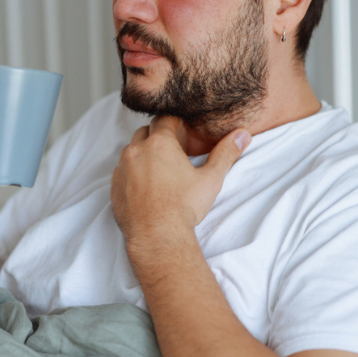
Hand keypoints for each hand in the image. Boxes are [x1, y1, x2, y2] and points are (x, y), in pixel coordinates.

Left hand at [110, 115, 250, 247]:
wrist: (157, 237)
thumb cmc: (184, 207)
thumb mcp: (211, 179)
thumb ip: (226, 153)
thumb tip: (243, 135)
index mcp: (160, 143)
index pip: (164, 119)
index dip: (173, 122)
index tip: (181, 129)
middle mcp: (136, 151)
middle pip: (145, 132)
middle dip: (157, 137)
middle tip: (172, 150)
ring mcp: (122, 169)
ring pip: (130, 151)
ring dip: (143, 154)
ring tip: (159, 168)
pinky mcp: (114, 187)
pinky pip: (121, 172)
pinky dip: (132, 173)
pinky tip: (145, 186)